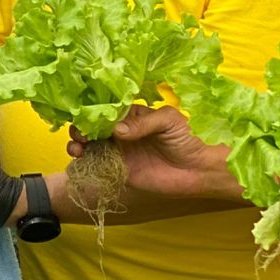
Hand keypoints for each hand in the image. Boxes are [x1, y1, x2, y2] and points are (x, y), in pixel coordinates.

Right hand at [68, 105, 237, 200]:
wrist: (203, 169)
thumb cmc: (190, 137)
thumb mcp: (168, 120)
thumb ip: (142, 122)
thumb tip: (117, 130)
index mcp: (132, 115)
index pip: (106, 109)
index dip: (92, 112)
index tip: (84, 117)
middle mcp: (122, 131)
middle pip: (93, 127)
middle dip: (81, 128)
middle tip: (81, 135)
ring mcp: (120, 151)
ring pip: (90, 144)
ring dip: (78, 143)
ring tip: (77, 148)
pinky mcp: (121, 170)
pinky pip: (98, 164)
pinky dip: (85, 161)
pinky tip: (80, 158)